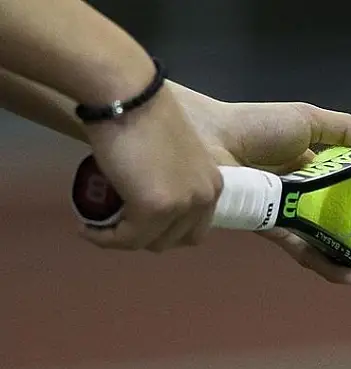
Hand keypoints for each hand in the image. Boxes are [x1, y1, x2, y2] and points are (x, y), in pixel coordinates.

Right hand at [80, 84, 222, 251]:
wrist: (127, 96)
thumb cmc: (144, 115)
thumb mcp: (173, 156)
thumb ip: (173, 180)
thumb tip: (149, 200)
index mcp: (214, 184)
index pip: (194, 228)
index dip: (164, 231)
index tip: (137, 223)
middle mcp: (205, 197)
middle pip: (175, 240)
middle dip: (145, 237)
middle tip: (116, 223)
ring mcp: (182, 205)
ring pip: (150, 243)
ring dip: (122, 239)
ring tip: (99, 225)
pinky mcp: (156, 209)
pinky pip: (127, 238)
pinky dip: (105, 238)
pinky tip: (88, 228)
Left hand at [169, 83, 350, 285]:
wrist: (212, 142)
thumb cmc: (258, 127)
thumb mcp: (307, 119)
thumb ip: (343, 129)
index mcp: (305, 163)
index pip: (340, 186)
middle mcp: (297, 190)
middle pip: (333, 217)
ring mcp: (284, 211)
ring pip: (320, 238)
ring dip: (348, 255)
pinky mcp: (271, 229)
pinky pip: (302, 249)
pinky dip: (326, 263)